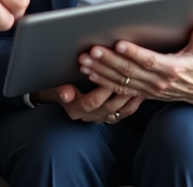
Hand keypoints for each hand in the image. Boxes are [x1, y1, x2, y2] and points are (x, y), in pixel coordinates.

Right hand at [30, 83, 144, 123]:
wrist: (56, 99)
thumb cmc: (54, 89)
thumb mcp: (52, 89)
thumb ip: (60, 92)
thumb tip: (66, 94)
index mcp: (75, 110)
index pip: (92, 101)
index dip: (103, 89)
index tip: (112, 75)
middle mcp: (88, 117)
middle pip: (108, 107)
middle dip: (120, 92)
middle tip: (131, 80)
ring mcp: (98, 118)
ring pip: (117, 112)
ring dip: (128, 99)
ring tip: (138, 86)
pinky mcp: (106, 117)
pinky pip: (122, 115)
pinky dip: (131, 106)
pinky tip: (139, 96)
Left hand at [77, 22, 192, 106]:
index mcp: (172, 69)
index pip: (149, 60)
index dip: (133, 53)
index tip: (119, 44)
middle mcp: (158, 82)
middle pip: (129, 71)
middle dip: (109, 61)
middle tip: (91, 50)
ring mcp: (149, 90)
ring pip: (121, 81)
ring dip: (101, 71)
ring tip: (84, 61)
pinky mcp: (143, 94)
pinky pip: (120, 89)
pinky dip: (103, 82)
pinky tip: (89, 73)